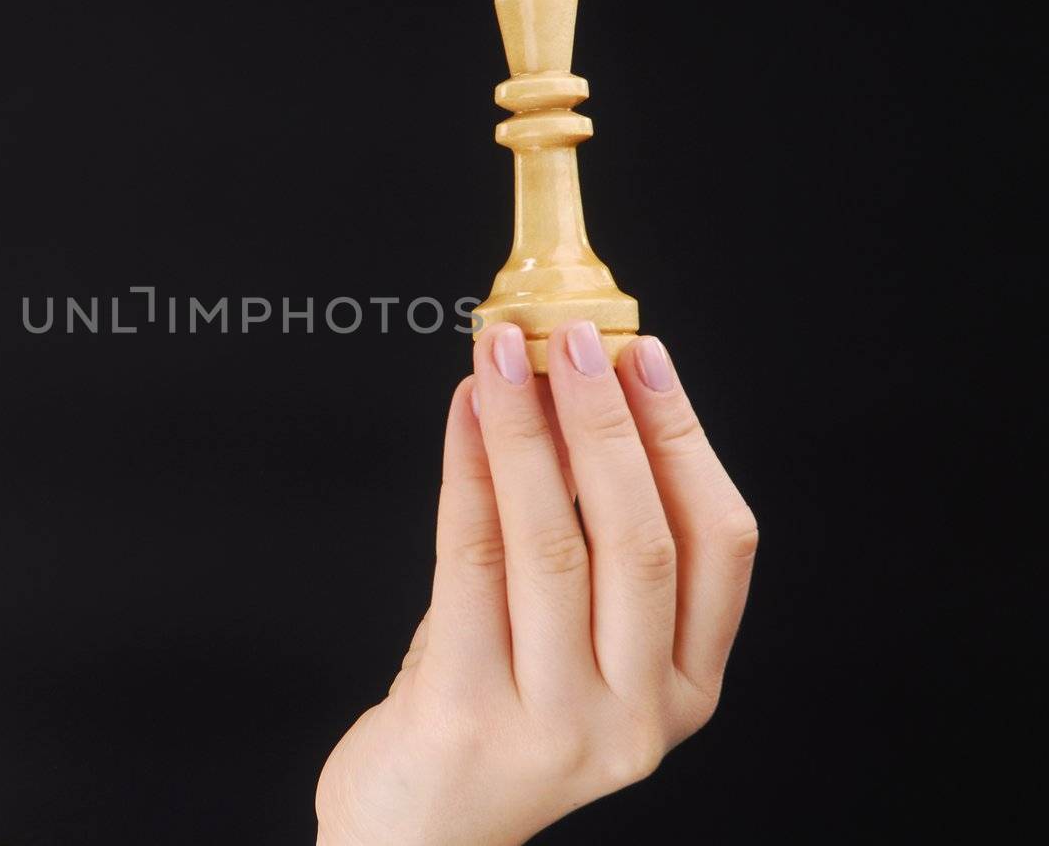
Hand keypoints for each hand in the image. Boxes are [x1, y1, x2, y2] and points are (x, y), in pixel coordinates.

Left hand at [316, 322, 756, 844]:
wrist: (412, 834)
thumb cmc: (491, 714)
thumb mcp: (567, 642)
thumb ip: (587, 544)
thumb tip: (570, 391)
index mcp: (685, 686)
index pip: (718, 545)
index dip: (683, 438)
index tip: (645, 356)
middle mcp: (639, 713)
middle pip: (639, 537)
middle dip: (606, 421)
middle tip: (573, 336)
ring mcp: (559, 723)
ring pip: (554, 544)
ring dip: (527, 431)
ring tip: (503, 353)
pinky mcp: (471, 714)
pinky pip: (471, 563)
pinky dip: (468, 471)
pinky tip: (461, 414)